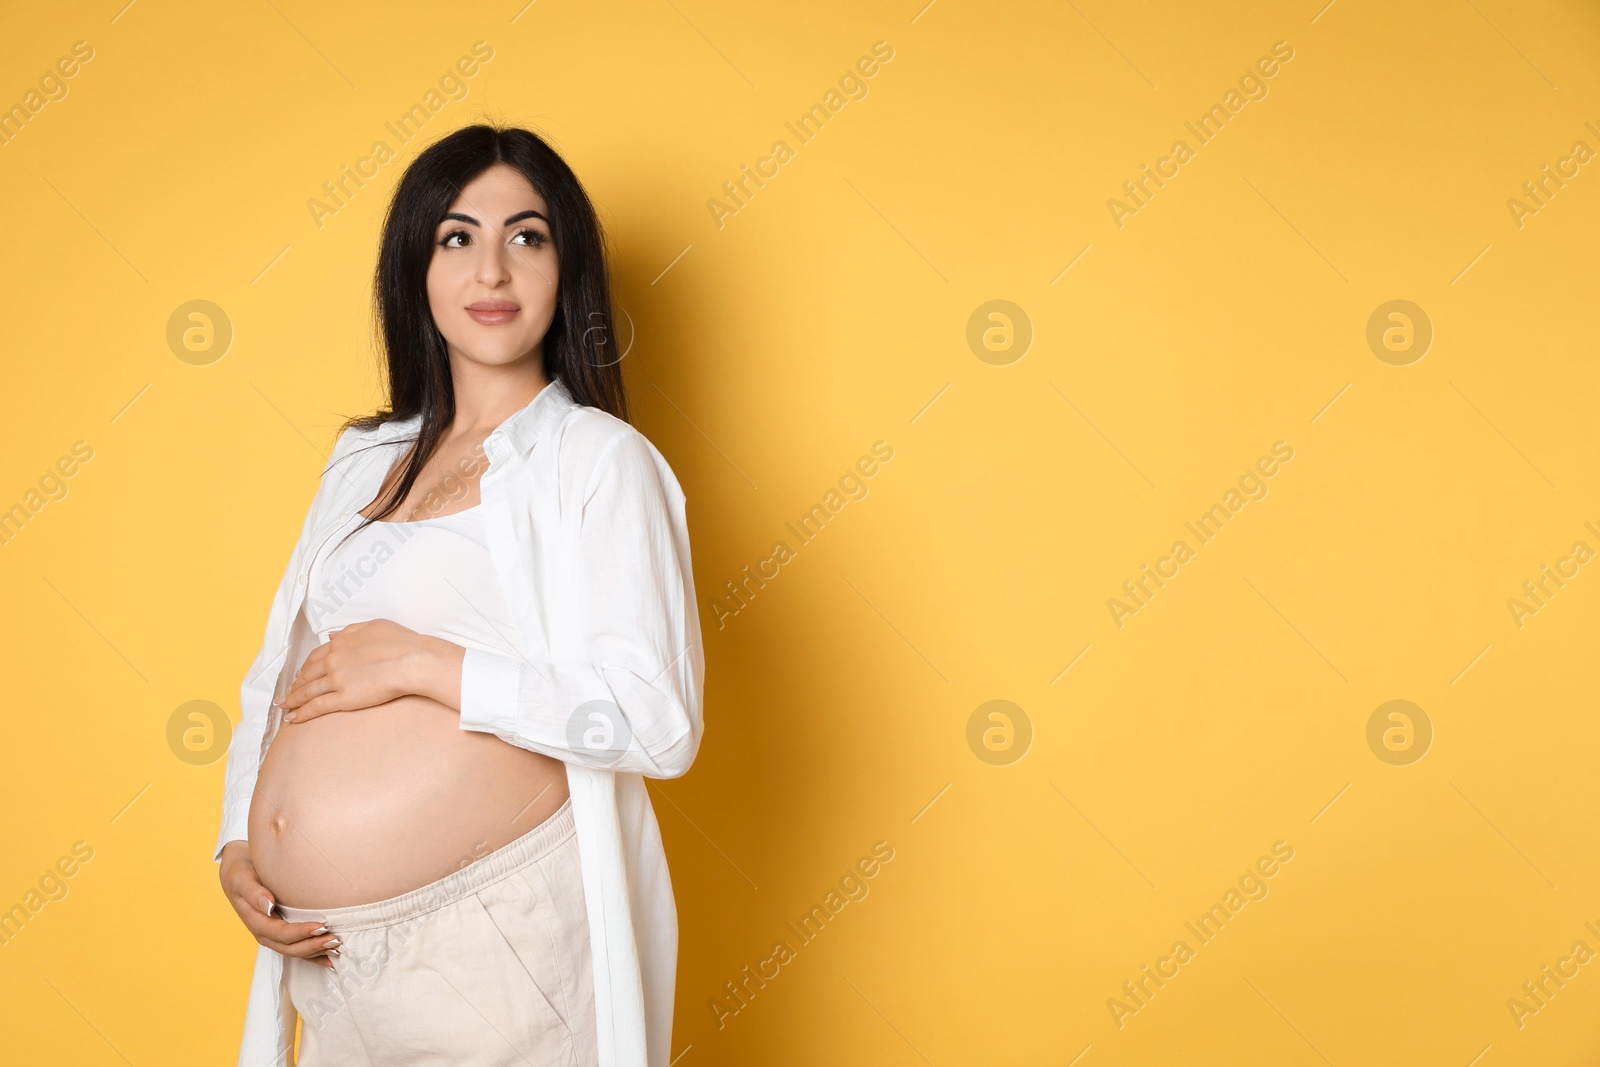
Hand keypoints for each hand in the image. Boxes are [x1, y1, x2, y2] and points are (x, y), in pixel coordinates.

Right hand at [218, 841, 338, 968]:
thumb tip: (268, 905)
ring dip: (316, 951)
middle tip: (335, 939)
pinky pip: (298, 948)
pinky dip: (314, 955)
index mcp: (256, 921)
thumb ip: (253, 893)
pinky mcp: (282, 933)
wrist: (239, 871)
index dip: (300, 932)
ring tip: (337, 947)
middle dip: (313, 945)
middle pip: (290, 947)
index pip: (280, 933)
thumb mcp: (242, 879)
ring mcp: (273, 935)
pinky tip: (331, 959)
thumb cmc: (242, 872)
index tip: (321, 926)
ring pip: (296, 951)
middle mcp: (265, 933)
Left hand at [279, 619, 460, 722]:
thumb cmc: (401, 642)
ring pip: (308, 692)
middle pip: (307, 675)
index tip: (300, 675)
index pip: (315, 657)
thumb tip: (333, 635)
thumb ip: (350, 630)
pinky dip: (301, 713)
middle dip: (295, 685)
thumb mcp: (374, 626)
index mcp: (340, 643)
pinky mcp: (344, 698)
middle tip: (286, 693)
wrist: (413, 660)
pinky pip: (316, 707)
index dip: (305, 667)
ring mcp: (337, 680)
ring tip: (283, 706)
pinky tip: (292, 719)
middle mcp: (334, 660)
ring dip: (292, 700)